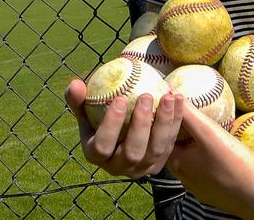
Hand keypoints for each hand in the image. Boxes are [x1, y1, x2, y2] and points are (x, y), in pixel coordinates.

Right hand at [63, 78, 183, 177]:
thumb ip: (78, 98)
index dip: (111, 126)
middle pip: (132, 152)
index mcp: (96, 155)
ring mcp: (141, 168)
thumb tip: (75, 85)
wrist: (121, 132)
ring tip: (168, 97)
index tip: (119, 99)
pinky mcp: (159, 164)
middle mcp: (118, 167)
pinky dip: (176, 122)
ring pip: (156, 151)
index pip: (102, 146)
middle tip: (146, 96)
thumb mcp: (85, 108)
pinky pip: (170, 144)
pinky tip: (179, 99)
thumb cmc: (98, 116)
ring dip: (163, 123)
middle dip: (141, 125)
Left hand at [166, 104, 253, 219]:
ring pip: (188, 162)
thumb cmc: (232, 163)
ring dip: (191, 148)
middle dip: (178, 134)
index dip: (165, 121)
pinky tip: (212, 155)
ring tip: (199, 133)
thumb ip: (189, 113)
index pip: (162, 137)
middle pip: (174, 150)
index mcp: (176, 163)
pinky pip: (202, 173)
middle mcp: (182, 178)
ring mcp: (197, 187)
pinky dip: (202, 161)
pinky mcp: (212, 193)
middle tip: (187, 117)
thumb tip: (170, 93)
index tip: (170, 107)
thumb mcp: (209, 133)